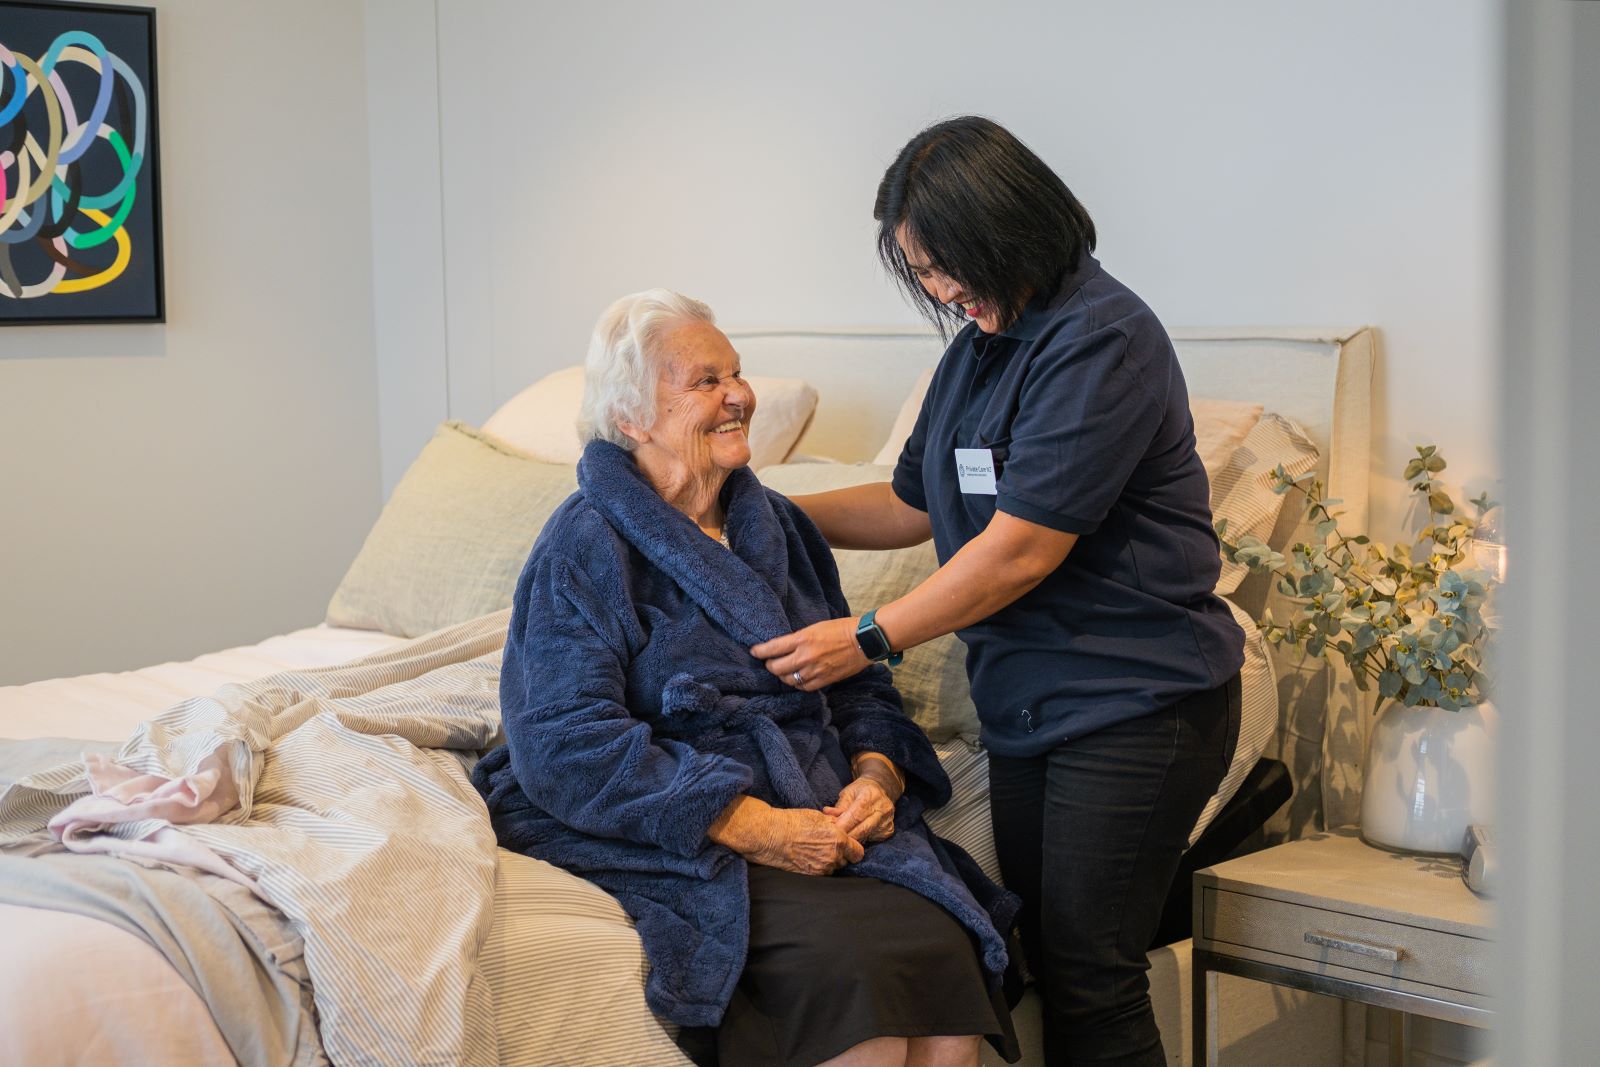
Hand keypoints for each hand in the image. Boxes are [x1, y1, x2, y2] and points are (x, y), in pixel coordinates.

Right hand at [708, 796, 864, 874]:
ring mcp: (821, 868)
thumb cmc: (792, 821)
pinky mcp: (810, 875)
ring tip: (815, 850)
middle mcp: (833, 856)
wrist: (770, 835)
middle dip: (840, 854)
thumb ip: (834, 825)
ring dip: (829, 861)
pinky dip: (818, 866)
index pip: (858, 853)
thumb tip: (840, 827)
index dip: (854, 849)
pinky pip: (821, 872)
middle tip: (827, 845)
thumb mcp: (818, 816)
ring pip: (833, 867)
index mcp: (838, 840)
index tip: (849, 845)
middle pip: (846, 861)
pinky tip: (808, 856)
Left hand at [751, 617, 868, 691]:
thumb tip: (783, 648)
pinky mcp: (823, 680)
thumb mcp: (814, 628)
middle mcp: (804, 657)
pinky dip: (797, 684)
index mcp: (801, 639)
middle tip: (769, 662)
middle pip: (776, 668)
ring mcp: (814, 671)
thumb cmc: (839, 629)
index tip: (754, 651)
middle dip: (769, 665)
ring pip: (788, 680)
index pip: (772, 648)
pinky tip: (798, 678)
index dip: (759, 651)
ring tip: (783, 671)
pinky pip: (803, 687)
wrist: (862, 641)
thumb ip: (797, 639)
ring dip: (783, 676)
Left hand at [825, 776, 894, 842]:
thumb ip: (839, 806)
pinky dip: (862, 840)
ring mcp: (887, 820)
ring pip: (867, 835)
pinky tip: (855, 837)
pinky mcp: (889, 829)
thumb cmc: (860, 791)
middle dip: (847, 835)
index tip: (833, 831)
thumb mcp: (848, 793)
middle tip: (835, 840)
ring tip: (843, 840)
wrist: (880, 789)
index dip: (844, 825)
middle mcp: (882, 808)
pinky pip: (873, 839)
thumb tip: (827, 814)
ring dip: (854, 839)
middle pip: (863, 828)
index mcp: (871, 796)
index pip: (856, 815)